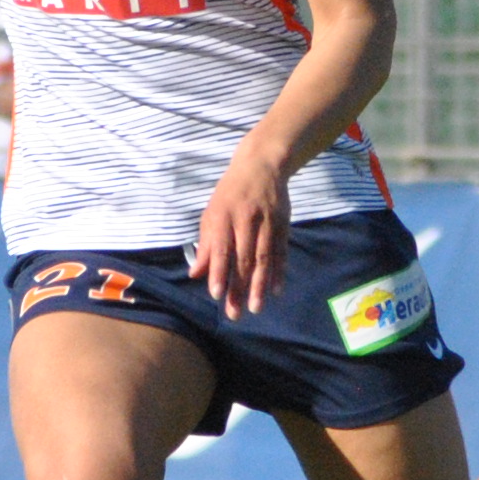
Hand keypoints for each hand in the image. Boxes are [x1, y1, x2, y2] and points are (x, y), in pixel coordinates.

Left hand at [189, 154, 290, 317]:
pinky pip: (281, 251)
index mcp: (223, 216)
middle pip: (243, 258)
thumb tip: (195, 274)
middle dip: (239, 287)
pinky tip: (275, 290)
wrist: (261, 166)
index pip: (220, 248)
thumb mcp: (212, 214)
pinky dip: (279, 272)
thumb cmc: (230, 194)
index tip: (216, 294)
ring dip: (259, 285)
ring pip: (264, 258)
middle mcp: (246, 219)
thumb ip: (206, 245)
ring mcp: (267, 221)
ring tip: (256, 308)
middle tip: (235, 313)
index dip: (218, 271)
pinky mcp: (283, 223)